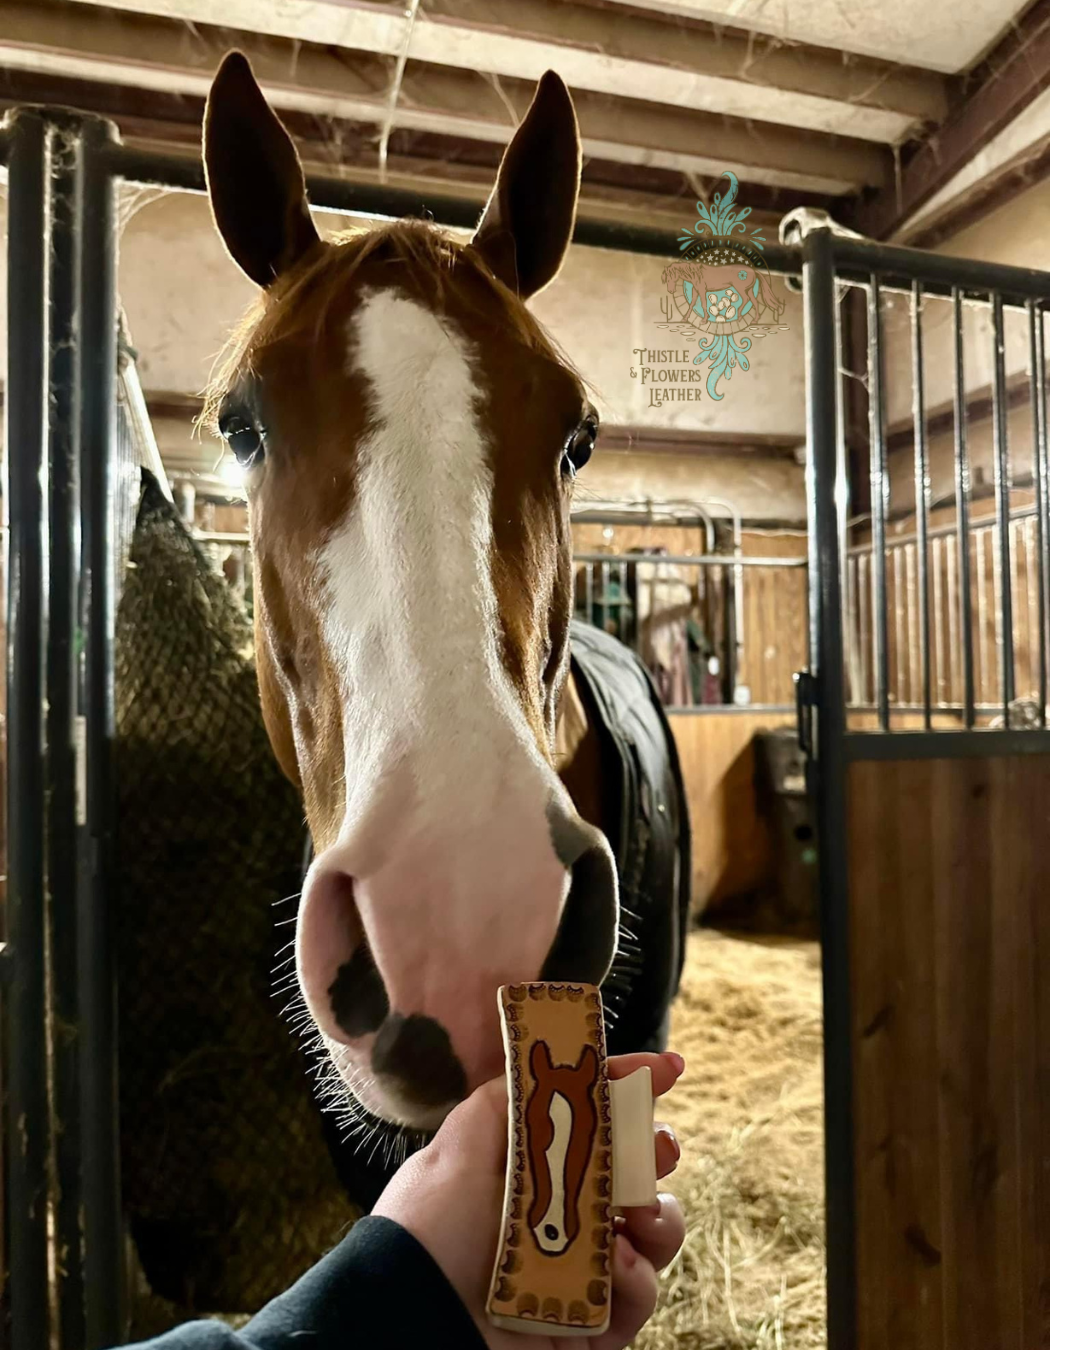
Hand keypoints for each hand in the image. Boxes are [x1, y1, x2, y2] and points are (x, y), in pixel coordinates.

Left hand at [374, 1050, 685, 1348]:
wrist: (414, 1324)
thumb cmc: (429, 1230)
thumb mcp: (455, 1150)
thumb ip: (502, 1102)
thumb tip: (543, 1060)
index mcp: (530, 1169)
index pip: (590, 1122)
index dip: (628, 1090)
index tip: (669, 1067)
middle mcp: (561, 1215)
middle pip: (630, 1174)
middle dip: (656, 1150)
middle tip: (661, 1146)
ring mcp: (581, 1270)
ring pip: (650, 1233)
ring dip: (660, 1215)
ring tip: (642, 1213)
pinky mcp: (594, 1325)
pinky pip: (640, 1296)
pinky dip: (637, 1278)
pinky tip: (615, 1265)